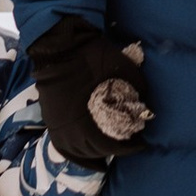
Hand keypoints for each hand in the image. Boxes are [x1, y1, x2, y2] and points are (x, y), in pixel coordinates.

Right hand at [29, 19, 151, 167]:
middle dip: (110, 151)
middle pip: (89, 150)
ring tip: (107, 151)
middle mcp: (65, 126)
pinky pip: (60, 141)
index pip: (105, 145)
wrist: (59, 43)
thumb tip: (146, 101)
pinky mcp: (49, 115)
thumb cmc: (89, 54)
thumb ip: (136, 84)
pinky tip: (84, 146)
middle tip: (127, 146)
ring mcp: (54, 121)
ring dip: (90, 153)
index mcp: (82, 117)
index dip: (125, 148)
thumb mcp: (121, 66)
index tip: (140, 144)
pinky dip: (73, 148)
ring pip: (72, 149)